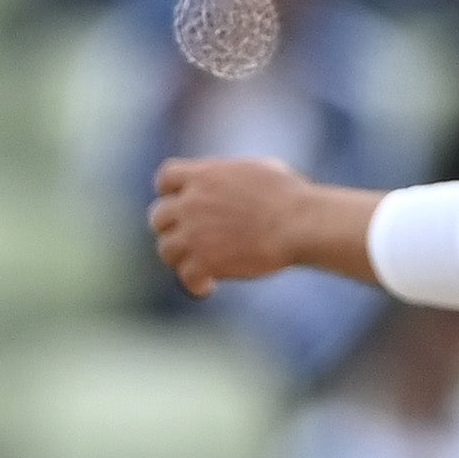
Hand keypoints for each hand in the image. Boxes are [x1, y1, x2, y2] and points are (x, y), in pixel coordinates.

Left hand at [150, 154, 379, 293]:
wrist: (299, 224)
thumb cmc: (289, 196)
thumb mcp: (256, 171)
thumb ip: (230, 177)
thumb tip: (229, 182)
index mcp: (203, 175)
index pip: (165, 178)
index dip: (171, 191)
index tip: (181, 202)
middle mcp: (191, 203)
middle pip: (159, 216)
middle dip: (173, 227)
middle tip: (190, 238)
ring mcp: (194, 233)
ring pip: (166, 249)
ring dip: (180, 257)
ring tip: (199, 263)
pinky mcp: (204, 262)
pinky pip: (185, 277)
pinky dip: (196, 284)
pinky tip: (210, 286)